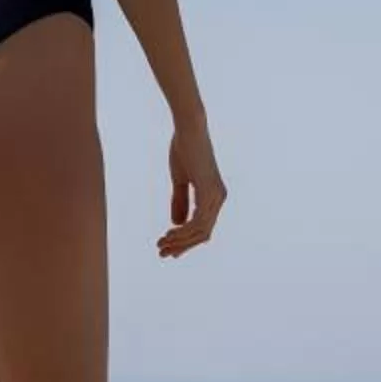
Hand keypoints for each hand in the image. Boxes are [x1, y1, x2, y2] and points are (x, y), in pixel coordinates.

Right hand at [161, 123, 225, 257]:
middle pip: (203, 234)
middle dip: (182, 245)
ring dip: (180, 241)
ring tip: (161, 244)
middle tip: (162, 252)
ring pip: (201, 231)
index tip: (168, 248)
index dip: (186, 241)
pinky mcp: (209, 192)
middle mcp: (219, 198)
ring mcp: (216, 196)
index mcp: (214, 195)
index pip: (203, 227)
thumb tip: (177, 224)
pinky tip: (169, 233)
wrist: (188, 129)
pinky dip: (183, 231)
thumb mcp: (181, 180)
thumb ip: (181, 201)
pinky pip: (198, 222)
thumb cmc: (184, 149)